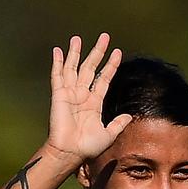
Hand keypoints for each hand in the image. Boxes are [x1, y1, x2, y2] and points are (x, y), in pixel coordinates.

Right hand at [45, 33, 131, 162]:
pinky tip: (58, 51)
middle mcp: (82, 95)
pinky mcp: (59, 95)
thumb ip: (118, 123)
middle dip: (97, 52)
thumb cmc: (88, 146)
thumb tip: (130, 116)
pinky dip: (57, 63)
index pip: (104, 78)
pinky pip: (58, 76)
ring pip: (74, 68)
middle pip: (91, 68)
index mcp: (94, 103)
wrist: (71, 152)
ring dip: (75, 53)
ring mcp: (70, 93)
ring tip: (78, 38)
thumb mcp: (109, 134)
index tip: (118, 52)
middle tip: (104, 37)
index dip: (111, 65)